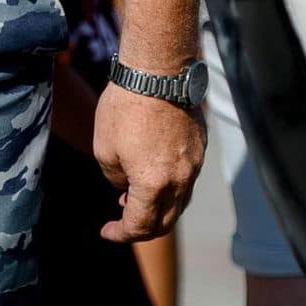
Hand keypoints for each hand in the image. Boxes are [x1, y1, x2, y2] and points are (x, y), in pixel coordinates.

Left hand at [93, 83, 204, 242]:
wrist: (157, 71)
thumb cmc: (125, 108)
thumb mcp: (104, 150)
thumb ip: (116, 179)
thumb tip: (125, 187)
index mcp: (154, 185)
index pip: (139, 226)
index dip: (120, 234)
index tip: (106, 231)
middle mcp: (181, 180)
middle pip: (166, 221)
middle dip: (142, 229)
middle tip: (121, 221)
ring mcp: (195, 164)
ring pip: (180, 201)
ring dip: (158, 207)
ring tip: (134, 197)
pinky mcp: (201, 147)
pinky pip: (187, 178)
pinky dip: (170, 186)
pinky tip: (152, 173)